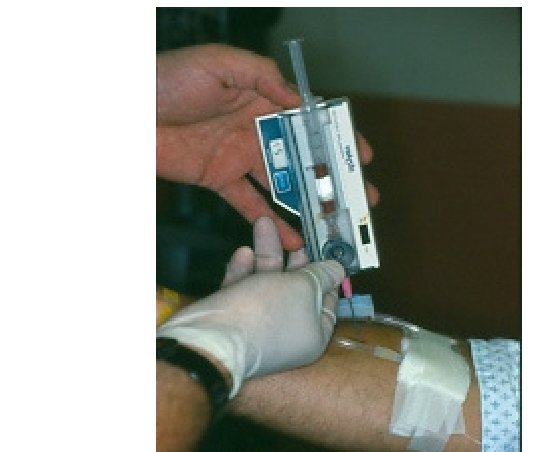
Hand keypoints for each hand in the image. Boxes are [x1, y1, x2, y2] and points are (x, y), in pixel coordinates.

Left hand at [156, 44, 377, 250]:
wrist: (125, 111)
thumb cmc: (169, 78)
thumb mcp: (220, 64)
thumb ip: (263, 77)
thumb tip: (299, 100)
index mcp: (263, 100)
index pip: (309, 120)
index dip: (337, 139)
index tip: (361, 157)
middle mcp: (257, 129)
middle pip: (303, 157)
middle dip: (332, 179)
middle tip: (358, 200)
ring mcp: (240, 157)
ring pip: (283, 185)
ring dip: (309, 205)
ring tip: (332, 225)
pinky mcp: (220, 180)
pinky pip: (251, 204)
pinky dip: (271, 222)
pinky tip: (292, 238)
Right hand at [157, 217, 344, 396]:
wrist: (212, 337)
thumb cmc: (268, 313)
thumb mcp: (305, 288)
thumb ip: (322, 274)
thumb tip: (338, 270)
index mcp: (313, 334)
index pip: (326, 301)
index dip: (326, 275)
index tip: (322, 251)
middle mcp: (288, 333)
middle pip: (295, 289)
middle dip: (292, 258)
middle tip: (291, 236)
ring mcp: (259, 326)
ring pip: (267, 285)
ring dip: (266, 256)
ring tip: (263, 224)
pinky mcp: (233, 318)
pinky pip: (243, 291)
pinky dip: (243, 272)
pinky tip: (242, 254)